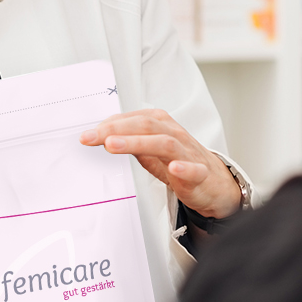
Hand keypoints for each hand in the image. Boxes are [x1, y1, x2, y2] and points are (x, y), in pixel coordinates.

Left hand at [80, 110, 242, 219]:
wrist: (214, 181)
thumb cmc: (180, 161)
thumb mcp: (151, 150)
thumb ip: (130, 141)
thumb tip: (103, 135)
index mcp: (161, 125)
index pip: (133, 119)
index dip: (109, 125)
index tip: (87, 135)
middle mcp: (174, 134)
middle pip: (144, 126)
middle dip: (115, 130)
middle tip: (92, 138)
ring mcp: (188, 153)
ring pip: (164, 143)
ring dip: (137, 143)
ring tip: (113, 146)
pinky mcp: (200, 173)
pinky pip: (193, 169)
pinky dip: (183, 168)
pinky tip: (172, 168)